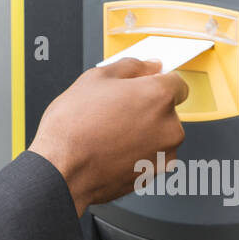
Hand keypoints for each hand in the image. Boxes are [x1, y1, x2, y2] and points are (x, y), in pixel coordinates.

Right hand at [28, 58, 187, 217]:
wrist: (61, 170)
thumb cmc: (72, 128)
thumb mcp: (95, 78)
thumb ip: (130, 66)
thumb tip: (147, 65)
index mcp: (158, 96)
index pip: (177, 82)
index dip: (157, 81)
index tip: (144, 85)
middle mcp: (169, 126)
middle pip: (167, 110)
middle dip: (146, 108)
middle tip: (115, 110)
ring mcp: (163, 154)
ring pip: (159, 135)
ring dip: (142, 132)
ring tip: (109, 132)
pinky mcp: (153, 174)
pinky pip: (150, 156)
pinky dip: (137, 152)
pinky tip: (111, 149)